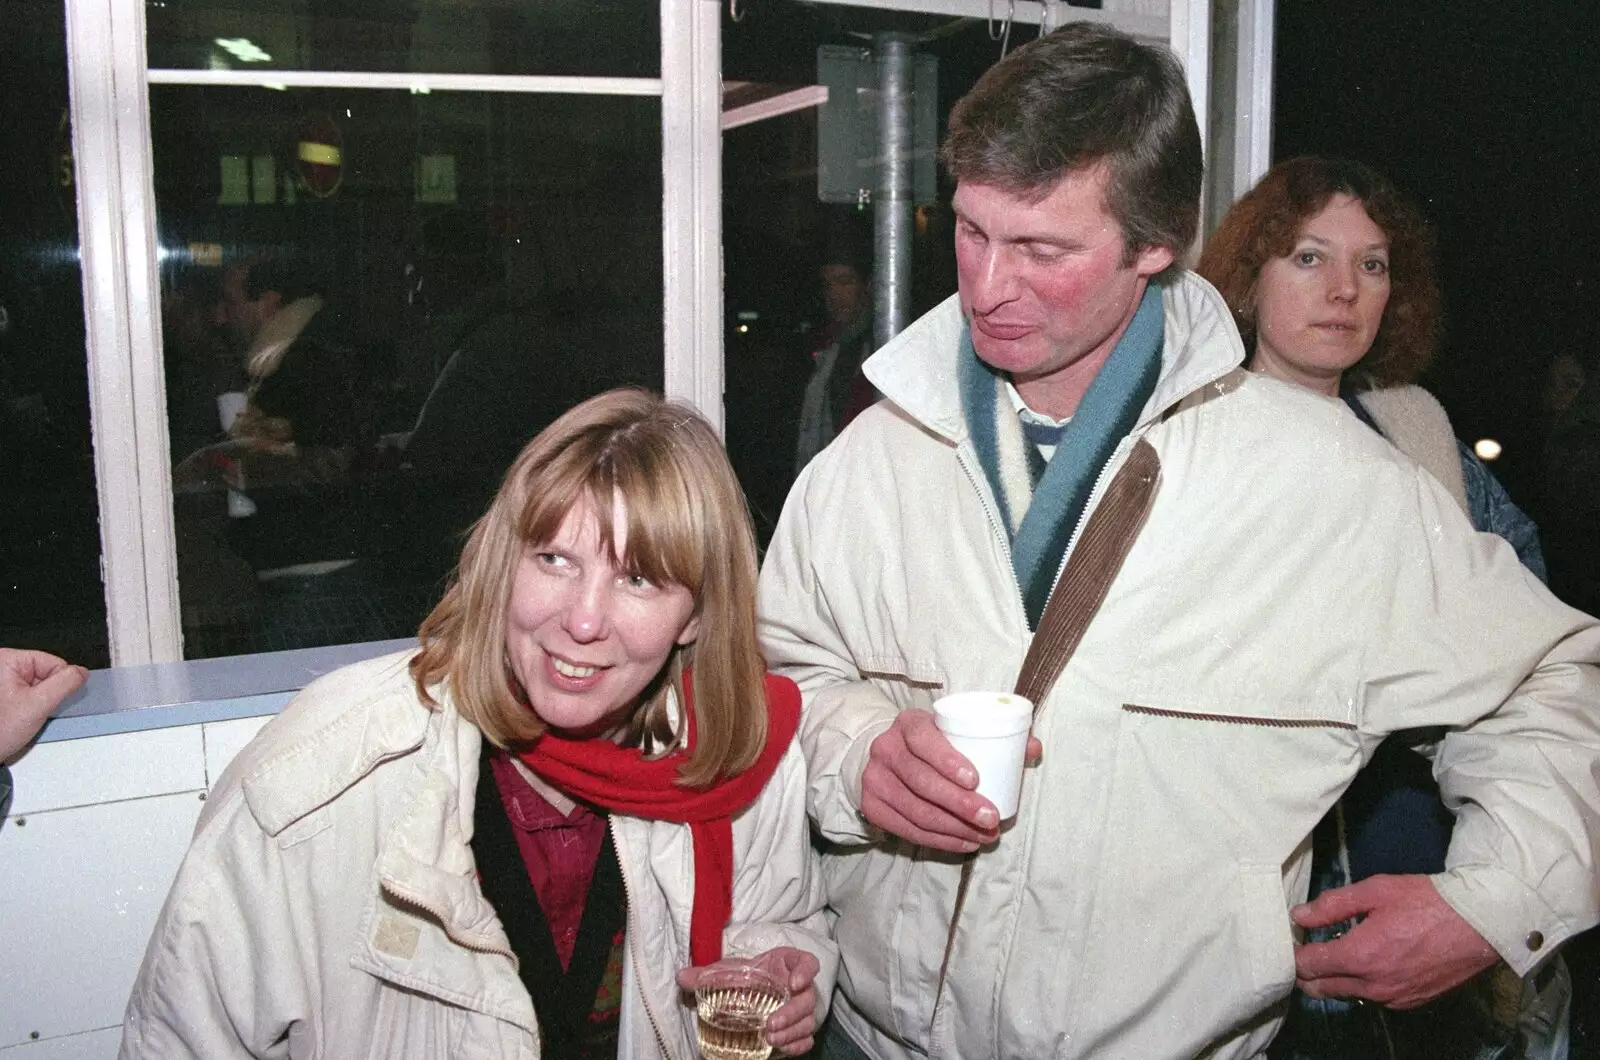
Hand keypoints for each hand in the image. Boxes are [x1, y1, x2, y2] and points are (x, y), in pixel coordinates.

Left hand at [1, 648, 87, 760]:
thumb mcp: (38, 705)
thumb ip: (65, 684)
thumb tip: (82, 672)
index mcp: (8, 660)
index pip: (54, 663)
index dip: (59, 685)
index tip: (44, 702)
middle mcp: (4, 666)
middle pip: (47, 674)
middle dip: (47, 695)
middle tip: (30, 711)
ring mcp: (3, 679)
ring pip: (40, 686)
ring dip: (39, 703)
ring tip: (22, 716)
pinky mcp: (4, 692)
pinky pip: (29, 694)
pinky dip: (30, 707)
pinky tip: (19, 717)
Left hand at [677, 947, 820, 1055]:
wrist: (748, 990)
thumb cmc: (743, 977)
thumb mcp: (725, 973)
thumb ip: (705, 975)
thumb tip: (680, 977)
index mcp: (786, 964)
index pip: (807, 962)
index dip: (806, 971)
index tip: (794, 983)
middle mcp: (799, 986)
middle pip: (808, 998)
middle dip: (792, 1013)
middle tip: (771, 1023)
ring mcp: (801, 1008)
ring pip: (808, 1021)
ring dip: (792, 1031)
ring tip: (770, 1038)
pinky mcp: (799, 1027)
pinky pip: (807, 1038)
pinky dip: (798, 1044)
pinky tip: (784, 1048)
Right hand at [860, 710, 1039, 852]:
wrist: (887, 756)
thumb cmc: (933, 744)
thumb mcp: (955, 731)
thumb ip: (995, 736)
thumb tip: (1033, 748)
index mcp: (908, 724)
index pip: (924, 741)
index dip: (948, 761)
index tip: (976, 780)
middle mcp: (886, 749)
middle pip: (922, 782)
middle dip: (959, 804)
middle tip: (991, 818)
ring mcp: (875, 780)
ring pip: (916, 810)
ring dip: (954, 828)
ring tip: (985, 835)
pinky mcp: (872, 807)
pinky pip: (908, 829)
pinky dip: (939, 840)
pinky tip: (963, 843)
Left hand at [1292, 874, 1499, 1008]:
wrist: (1480, 924)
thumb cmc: (1427, 901)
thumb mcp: (1375, 890)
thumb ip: (1332, 905)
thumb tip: (1299, 916)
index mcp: (1360, 956)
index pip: (1308, 965)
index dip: (1294, 952)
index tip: (1293, 939)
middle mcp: (1374, 986)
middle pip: (1321, 988)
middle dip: (1305, 973)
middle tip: (1305, 951)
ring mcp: (1394, 998)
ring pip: (1346, 995)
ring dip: (1333, 980)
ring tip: (1333, 955)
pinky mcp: (1412, 1003)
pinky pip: (1373, 998)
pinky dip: (1361, 985)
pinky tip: (1366, 965)